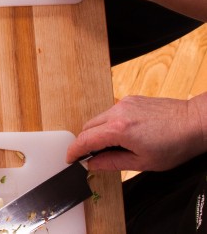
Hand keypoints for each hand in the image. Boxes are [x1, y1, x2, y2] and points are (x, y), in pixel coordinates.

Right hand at [66, 95, 206, 171]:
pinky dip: (110, 124)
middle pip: (87, 127)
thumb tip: (92, 164)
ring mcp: (124, 103)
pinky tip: (125, 134)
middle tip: (93, 156)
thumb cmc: (176, 144)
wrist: (195, 122)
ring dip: (99, 132)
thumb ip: (112, 162)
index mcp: (118, 130)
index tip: (71, 159)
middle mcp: (117, 112)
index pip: (84, 140)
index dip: (74, 151)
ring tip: (115, 146)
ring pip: (98, 119)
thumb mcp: (143, 162)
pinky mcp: (131, 99)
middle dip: (86, 142)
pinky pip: (111, 112)